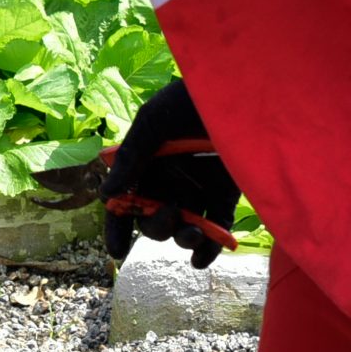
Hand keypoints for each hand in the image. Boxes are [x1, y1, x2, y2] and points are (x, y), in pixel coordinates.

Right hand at [102, 79, 241, 268]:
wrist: (244, 93)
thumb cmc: (193, 100)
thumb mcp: (155, 122)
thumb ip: (131, 158)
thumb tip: (106, 195)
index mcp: (147, 161)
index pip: (126, 198)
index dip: (118, 224)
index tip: (118, 250)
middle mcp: (171, 179)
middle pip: (152, 217)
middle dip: (156, 225)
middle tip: (169, 214)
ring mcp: (199, 190)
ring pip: (182, 228)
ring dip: (181, 238)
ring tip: (192, 233)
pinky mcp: (227, 199)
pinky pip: (213, 232)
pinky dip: (207, 249)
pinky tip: (201, 258)